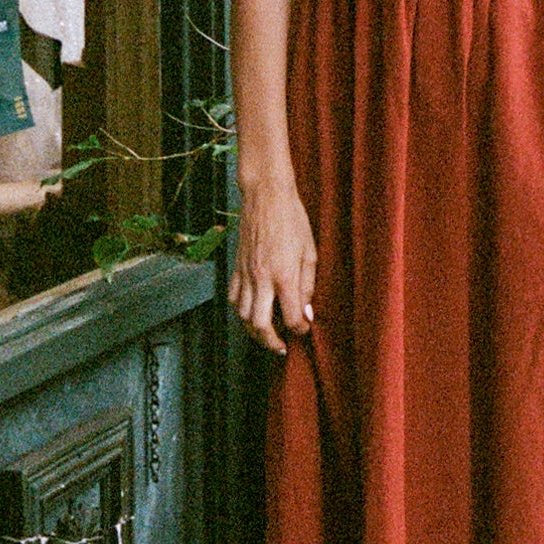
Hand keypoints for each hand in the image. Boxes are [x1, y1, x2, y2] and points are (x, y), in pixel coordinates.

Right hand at [228, 178, 316, 354]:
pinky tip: (251, 312)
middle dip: (271, 342)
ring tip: (266, 334)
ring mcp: (245, 273)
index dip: (300, 329)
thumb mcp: (310, 252)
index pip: (291, 317)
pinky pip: (233, 298)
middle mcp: (262, 278)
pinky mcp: (235, 267)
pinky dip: (240, 311)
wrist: (266, 196)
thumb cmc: (292, 220)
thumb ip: (308, 285)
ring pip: (242, 316)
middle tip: (281, 348)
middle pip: (260, 325)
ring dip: (254, 331)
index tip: (304, 330)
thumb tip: (307, 312)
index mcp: (284, 275)